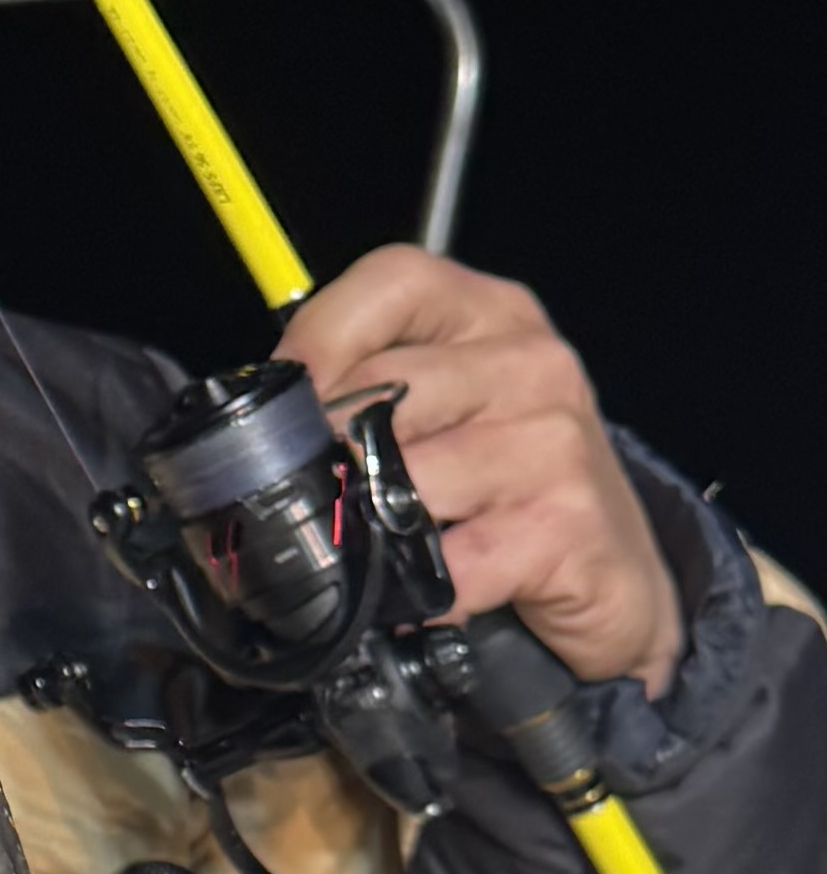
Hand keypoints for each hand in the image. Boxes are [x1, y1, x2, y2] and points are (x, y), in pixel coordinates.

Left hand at [274, 243, 682, 696]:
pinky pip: (448, 562)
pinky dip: (419, 589)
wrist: (608, 569)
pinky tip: (426, 590)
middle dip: (330, 452)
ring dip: (373, 527)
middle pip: (383, 388)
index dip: (319, 337)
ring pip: (406, 477)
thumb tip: (264, 420)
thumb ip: (361, 388)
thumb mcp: (437, 408)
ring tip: (380, 544)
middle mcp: (530, 363)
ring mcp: (553, 440)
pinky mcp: (566, 523)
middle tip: (316, 495)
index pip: (391, 283)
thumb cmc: (501, 480)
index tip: (284, 398)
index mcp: (489, 314)